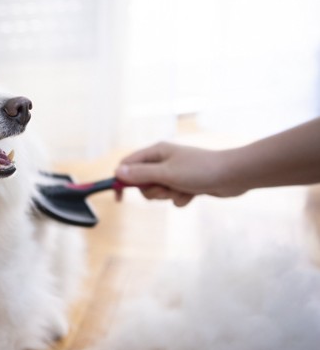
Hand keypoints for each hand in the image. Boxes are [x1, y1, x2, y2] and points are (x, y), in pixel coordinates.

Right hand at [115, 142, 243, 206]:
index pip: (128, 164)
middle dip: (151, 190)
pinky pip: (173, 196)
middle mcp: (163, 160)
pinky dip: (180, 198)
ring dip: (167, 195)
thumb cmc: (199, 170)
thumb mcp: (166, 173)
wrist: (233, 175)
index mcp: (156, 151)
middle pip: (142, 181)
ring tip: (181, 190)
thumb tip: (117, 172)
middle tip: (164, 189)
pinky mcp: (185, 183)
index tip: (119, 197)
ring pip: (157, 190)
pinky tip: (193, 194)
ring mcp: (174, 172)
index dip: (121, 179)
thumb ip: (140, 174)